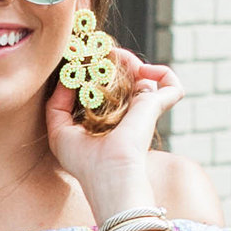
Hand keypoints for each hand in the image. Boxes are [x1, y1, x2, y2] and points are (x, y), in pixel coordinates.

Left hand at [47, 55, 181, 207]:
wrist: (109, 176)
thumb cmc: (84, 162)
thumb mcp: (60, 130)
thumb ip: (57, 104)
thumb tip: (68, 79)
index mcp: (108, 120)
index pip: (107, 89)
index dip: (97, 71)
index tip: (84, 60)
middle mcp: (129, 114)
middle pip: (126, 78)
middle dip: (112, 62)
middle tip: (99, 54)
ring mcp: (145, 110)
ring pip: (147, 76)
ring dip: (131, 61)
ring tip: (115, 57)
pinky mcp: (156, 107)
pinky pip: (172, 85)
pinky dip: (163, 73)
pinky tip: (142, 70)